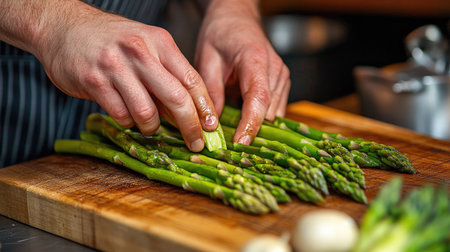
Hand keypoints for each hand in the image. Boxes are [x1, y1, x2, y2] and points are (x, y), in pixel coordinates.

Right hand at [33, 2, 217, 150]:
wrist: (63, 26)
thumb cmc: (112, 40)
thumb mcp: (146, 45)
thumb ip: (167, 73)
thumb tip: (189, 110)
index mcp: (159, 41)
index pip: (192, 79)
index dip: (205, 108)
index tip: (212, 127)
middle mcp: (140, 51)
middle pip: (176, 98)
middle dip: (190, 126)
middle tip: (195, 143)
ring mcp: (116, 66)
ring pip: (147, 112)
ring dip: (151, 127)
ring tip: (148, 124)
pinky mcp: (94, 81)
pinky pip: (121, 115)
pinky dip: (127, 122)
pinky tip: (124, 114)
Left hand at [195, 0, 290, 144]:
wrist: (237, 18)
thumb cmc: (220, 34)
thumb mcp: (206, 59)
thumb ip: (210, 92)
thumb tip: (211, 124)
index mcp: (255, 59)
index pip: (258, 98)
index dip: (250, 124)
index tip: (239, 143)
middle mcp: (275, 69)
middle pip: (268, 110)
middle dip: (250, 130)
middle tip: (227, 147)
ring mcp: (282, 77)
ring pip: (274, 114)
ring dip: (255, 126)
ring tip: (233, 135)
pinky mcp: (282, 83)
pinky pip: (274, 109)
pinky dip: (259, 119)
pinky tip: (242, 122)